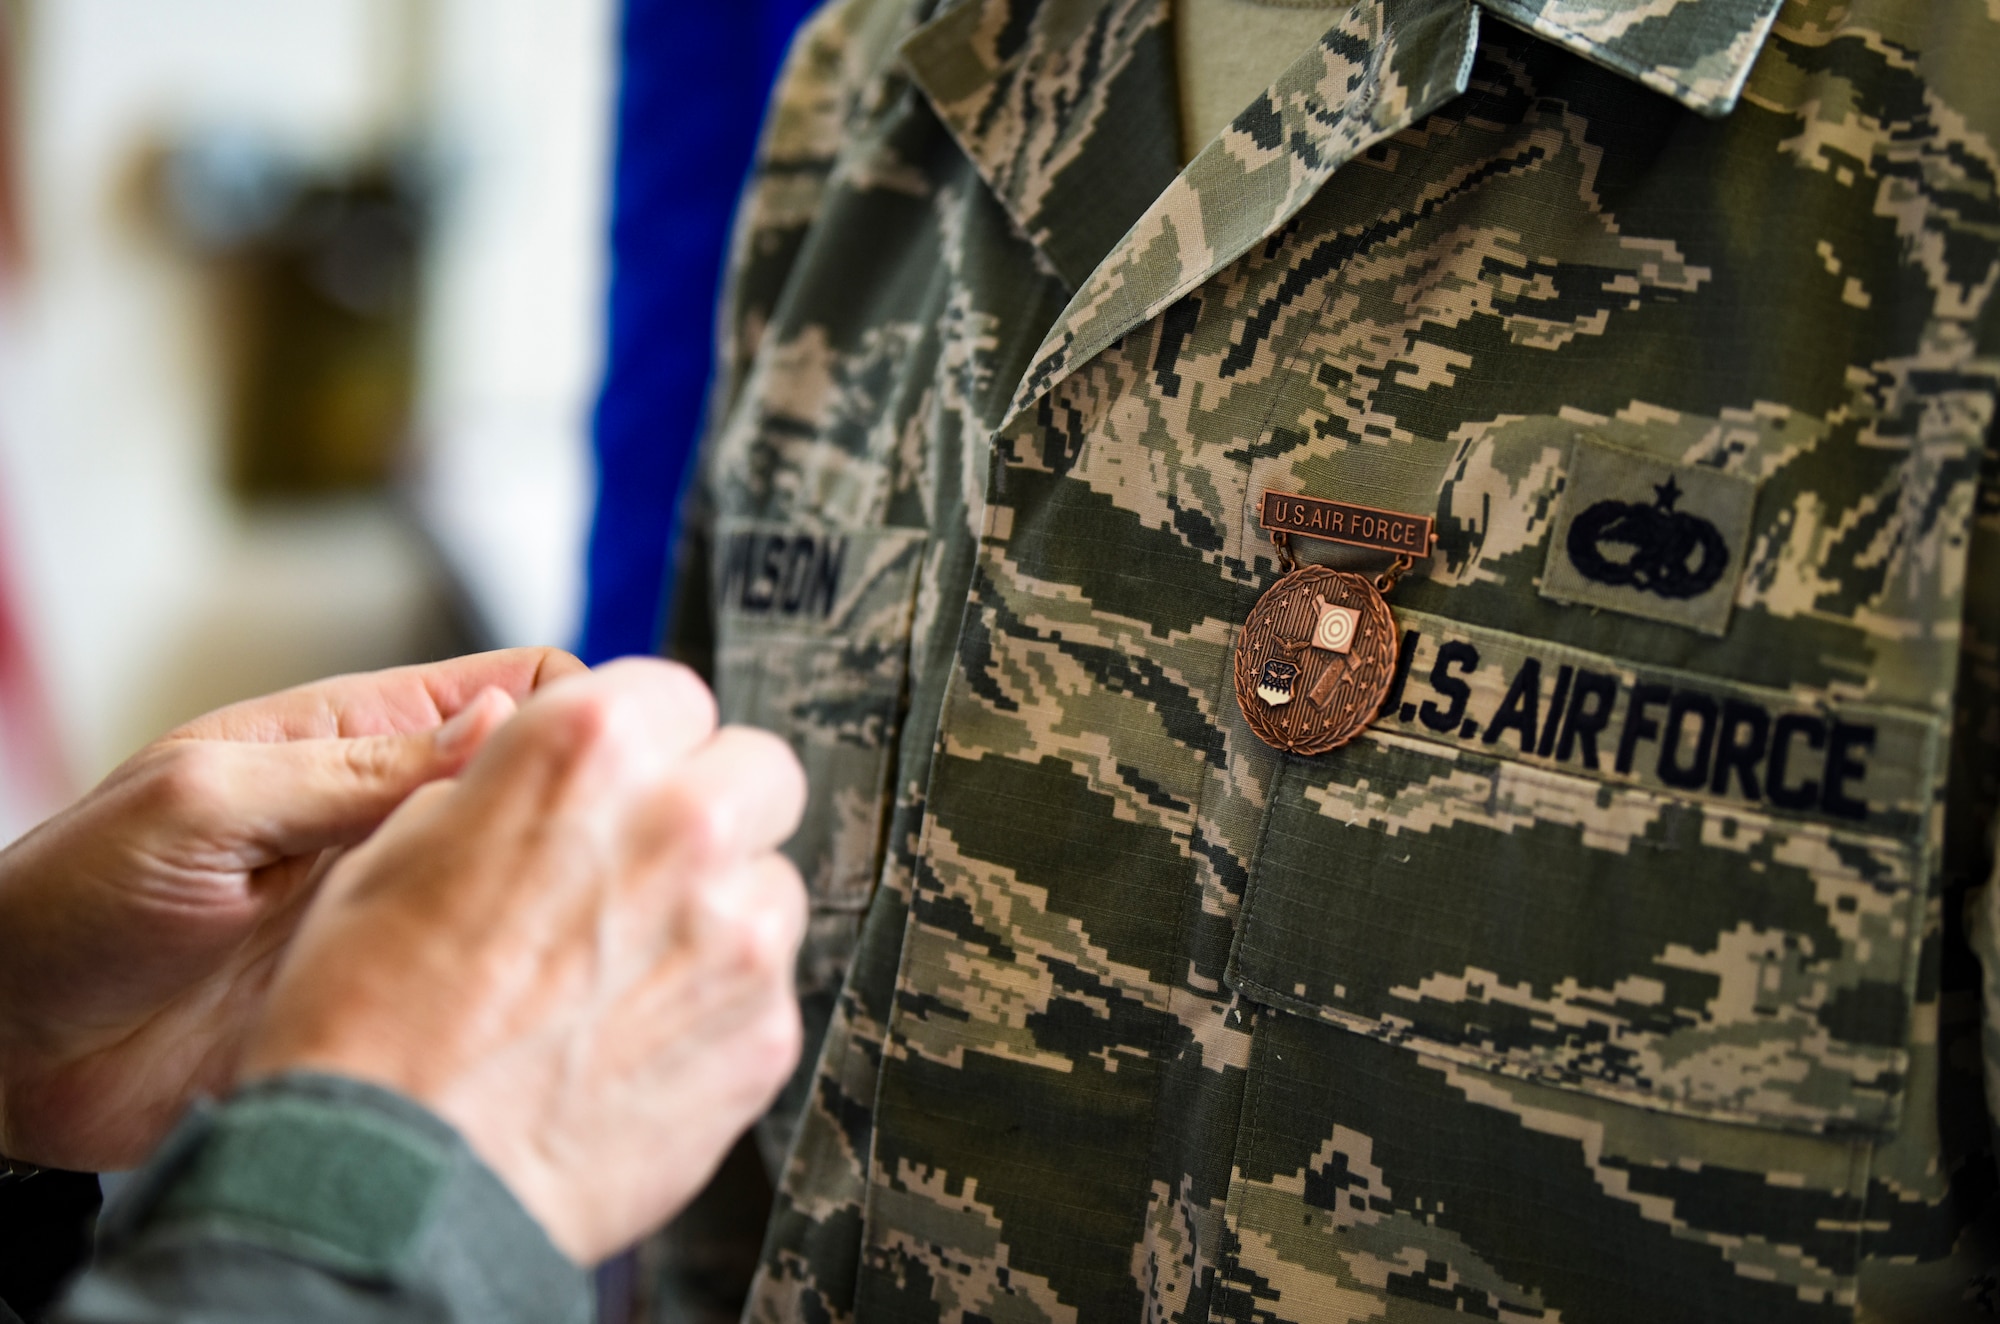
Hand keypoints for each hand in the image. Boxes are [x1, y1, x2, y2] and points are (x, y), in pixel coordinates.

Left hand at [0, 648, 583, 1170]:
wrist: (4, 1055)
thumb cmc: (67, 905)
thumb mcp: (204, 804)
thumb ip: (354, 766)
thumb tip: (500, 719)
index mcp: (363, 739)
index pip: (529, 690)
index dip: (585, 716)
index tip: (617, 768)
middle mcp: (401, 821)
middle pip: (552, 795)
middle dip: (598, 825)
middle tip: (613, 877)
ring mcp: (407, 912)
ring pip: (538, 894)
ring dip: (565, 917)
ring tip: (576, 955)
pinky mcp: (397, 999)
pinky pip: (492, 990)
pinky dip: (523, 1001)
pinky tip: (526, 1018)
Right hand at [238, 659, 808, 1263]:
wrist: (391, 1193)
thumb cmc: (365, 1027)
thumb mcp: (391, 852)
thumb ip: (494, 783)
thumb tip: (527, 745)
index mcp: (589, 752)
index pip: (674, 693)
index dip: (641, 740)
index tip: (622, 778)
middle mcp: (684, 826)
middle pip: (756, 773)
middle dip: (708, 806)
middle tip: (643, 865)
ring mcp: (738, 934)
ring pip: (769, 886)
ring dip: (718, 912)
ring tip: (620, 974)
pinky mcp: (763, 1031)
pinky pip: (765, 990)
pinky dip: (716, 1009)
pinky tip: (630, 1043)